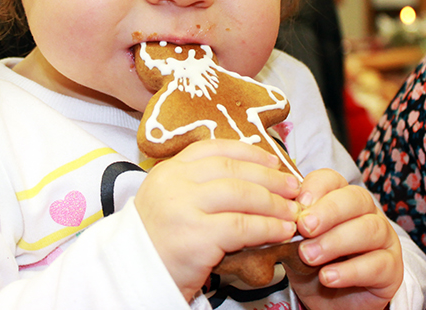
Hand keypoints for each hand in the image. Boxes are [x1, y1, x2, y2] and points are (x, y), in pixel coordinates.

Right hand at [134, 140, 300, 300]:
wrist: (132, 276)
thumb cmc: (157, 241)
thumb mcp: (169, 201)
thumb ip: (198, 185)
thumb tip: (251, 177)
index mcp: (168, 170)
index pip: (214, 149)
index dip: (249, 153)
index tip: (273, 160)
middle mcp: (174, 182)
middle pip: (232, 169)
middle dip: (269, 177)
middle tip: (293, 187)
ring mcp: (183, 208)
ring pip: (242, 195)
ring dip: (274, 203)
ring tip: (293, 212)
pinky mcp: (196, 237)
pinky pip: (243, 227)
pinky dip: (268, 228)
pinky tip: (282, 232)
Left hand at [287, 169, 402, 309]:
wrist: (331, 300)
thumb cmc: (312, 263)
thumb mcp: (296, 242)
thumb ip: (291, 227)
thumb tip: (278, 217)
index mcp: (340, 197)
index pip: (332, 179)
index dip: (315, 188)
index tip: (298, 204)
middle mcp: (366, 212)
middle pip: (355, 198)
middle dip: (328, 211)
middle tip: (304, 228)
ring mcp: (383, 238)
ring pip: (369, 229)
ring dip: (335, 242)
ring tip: (309, 256)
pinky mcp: (392, 268)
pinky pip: (377, 264)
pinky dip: (350, 271)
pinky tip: (328, 277)